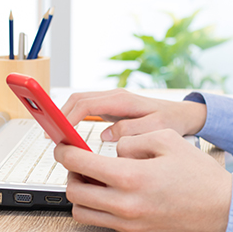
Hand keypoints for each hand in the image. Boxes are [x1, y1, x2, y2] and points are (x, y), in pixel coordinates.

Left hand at [54, 129, 232, 231]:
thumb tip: (110, 149)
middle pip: (73, 191)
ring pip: (82, 212)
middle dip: (70, 173)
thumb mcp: (168, 140)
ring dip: (82, 194)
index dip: (64, 150)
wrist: (224, 212)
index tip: (63, 145)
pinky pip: (103, 223)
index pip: (79, 163)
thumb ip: (132, 140)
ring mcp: (128, 225)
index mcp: (130, 177)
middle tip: (79, 162)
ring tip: (96, 180)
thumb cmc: (199, 175)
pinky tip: (117, 195)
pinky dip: (101, 208)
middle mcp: (124, 205)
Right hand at [61, 89, 206, 140]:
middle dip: (60, 115)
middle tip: (49, 135)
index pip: (86, 104)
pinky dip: (73, 118)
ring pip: (80, 103)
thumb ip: (133, 130)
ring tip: (55, 135)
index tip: (59, 132)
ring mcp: (112, 101)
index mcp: (122, 100)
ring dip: (64, 116)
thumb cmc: (172, 121)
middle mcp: (115, 97)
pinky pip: (87, 109)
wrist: (183, 114)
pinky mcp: (112, 108)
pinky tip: (69, 133)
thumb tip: (107, 134)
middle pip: (77, 100)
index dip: (68, 117)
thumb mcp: (156, 128)